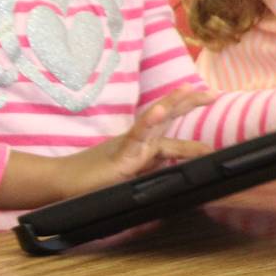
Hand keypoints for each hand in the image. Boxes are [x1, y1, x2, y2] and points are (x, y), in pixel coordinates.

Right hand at [0, 88, 215, 209]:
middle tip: (213, 92)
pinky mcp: (120, 154)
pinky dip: (149, 122)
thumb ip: (152, 178)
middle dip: (190, 101)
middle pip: (168, 116)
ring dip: (172, 104)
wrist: (62, 185)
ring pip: (154, 120)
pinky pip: (136, 136)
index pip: (172, 125)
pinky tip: (161, 111)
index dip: (189, 112)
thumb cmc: (95, 184)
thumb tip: (174, 184)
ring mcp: (130, 145)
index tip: (212, 98)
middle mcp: (140, 141)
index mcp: (146, 145)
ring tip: (189, 89)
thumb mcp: (133, 182)